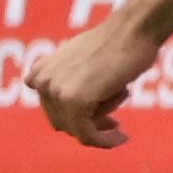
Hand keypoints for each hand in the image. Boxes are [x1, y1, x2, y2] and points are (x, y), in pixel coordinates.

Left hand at [30, 10, 171, 149]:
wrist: (133, 31)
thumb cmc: (119, 43)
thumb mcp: (85, 62)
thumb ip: (72, 81)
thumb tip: (79, 110)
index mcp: (40, 72)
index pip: (54, 109)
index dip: (77, 117)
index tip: (103, 118)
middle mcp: (42, 82)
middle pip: (63, 122)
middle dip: (88, 126)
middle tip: (115, 124)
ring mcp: (56, 92)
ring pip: (77, 129)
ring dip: (100, 131)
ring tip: (120, 129)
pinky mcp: (75, 101)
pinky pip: (87, 135)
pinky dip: (104, 141)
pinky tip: (121, 138)